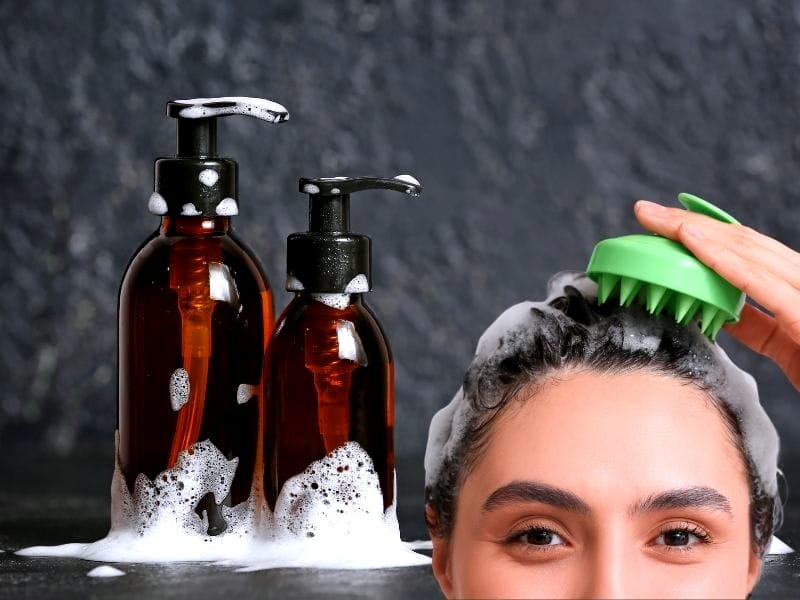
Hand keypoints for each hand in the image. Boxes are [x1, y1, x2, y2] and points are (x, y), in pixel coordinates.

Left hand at [634, 199, 799, 389]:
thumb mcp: (790, 346)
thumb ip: (761, 326)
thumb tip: (722, 313)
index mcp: (799, 288)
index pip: (748, 251)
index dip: (706, 233)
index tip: (666, 224)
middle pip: (743, 243)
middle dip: (692, 224)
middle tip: (647, 212)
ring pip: (750, 252)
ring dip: (699, 233)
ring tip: (659, 221)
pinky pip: (762, 283)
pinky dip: (724, 261)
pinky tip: (693, 244)